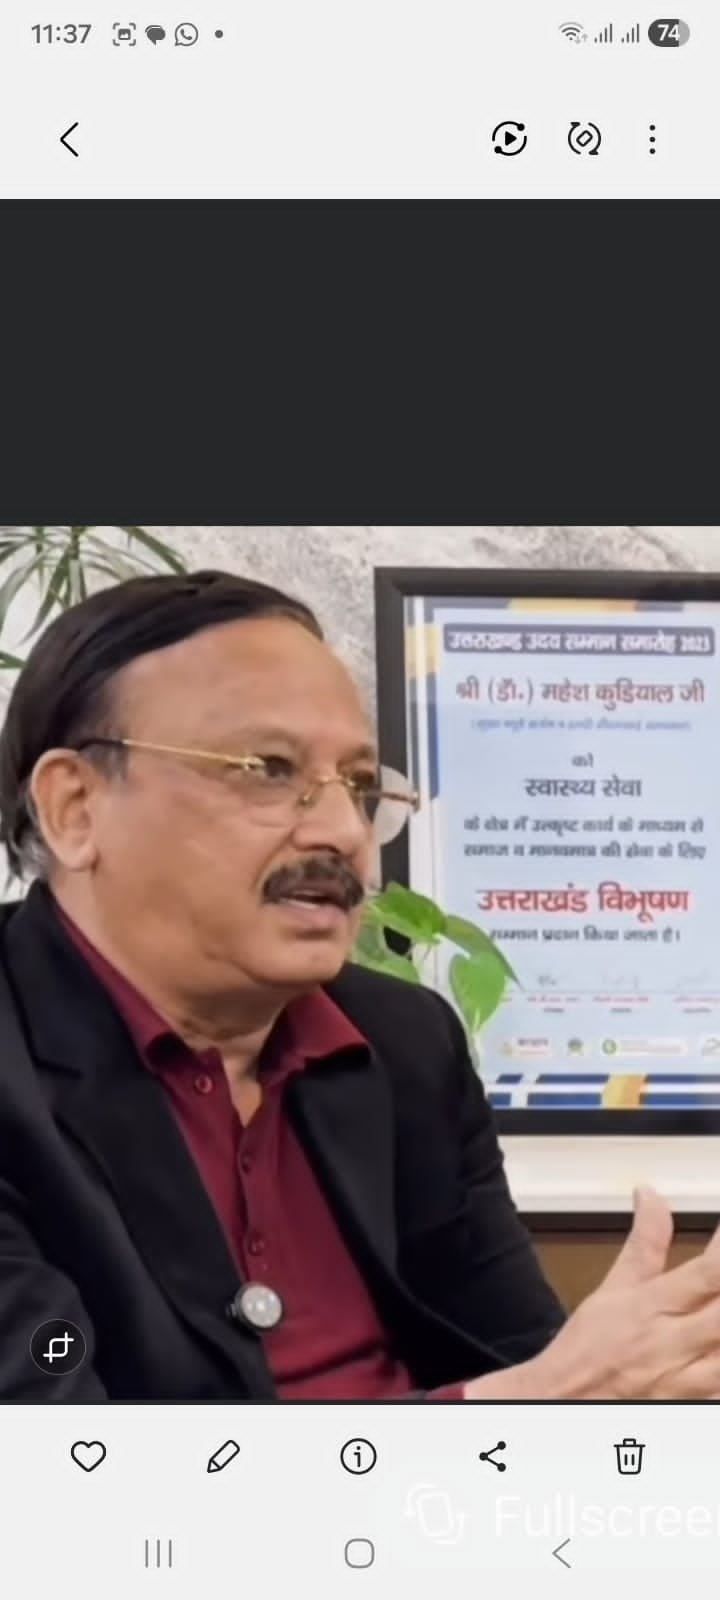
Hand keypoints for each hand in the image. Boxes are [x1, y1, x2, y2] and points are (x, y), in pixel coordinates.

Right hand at [465, 1186, 719, 1399]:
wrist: (562, 1403)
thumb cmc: (587, 1349)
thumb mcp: (615, 1287)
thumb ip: (644, 1241)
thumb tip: (650, 1195)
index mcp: (654, 1307)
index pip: (708, 1273)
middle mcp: (674, 1345)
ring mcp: (687, 1383)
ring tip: (719, 1310)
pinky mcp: (692, 1407)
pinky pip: (717, 1391)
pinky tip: (718, 1349)